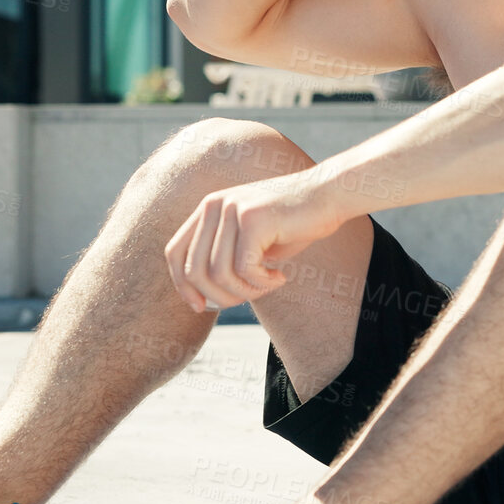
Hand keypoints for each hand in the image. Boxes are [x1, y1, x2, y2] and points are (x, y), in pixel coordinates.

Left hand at [164, 169, 348, 312]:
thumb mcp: (251, 242)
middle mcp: (214, 205)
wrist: (328, 196)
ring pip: (220, 274)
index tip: (201, 307)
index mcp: (209, 209)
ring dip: (246, 291)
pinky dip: (262, 283)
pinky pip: (245, 269)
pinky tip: (280, 277)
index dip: (182, 286)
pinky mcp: (253, 218)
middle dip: (220, 296)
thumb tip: (202, 299)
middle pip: (195, 270)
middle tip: (249, 297)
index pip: (175, 252)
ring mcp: (232, 208)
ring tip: (268, 285)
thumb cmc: (293, 224)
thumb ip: (224, 261)